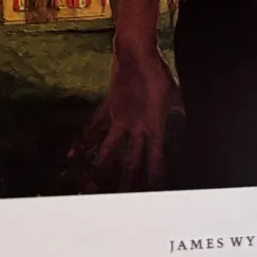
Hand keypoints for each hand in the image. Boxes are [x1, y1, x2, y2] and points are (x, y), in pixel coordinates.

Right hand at [68, 47, 183, 191]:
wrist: (137, 54)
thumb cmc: (159, 73)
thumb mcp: (175, 92)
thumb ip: (178, 107)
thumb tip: (185, 116)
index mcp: (154, 124)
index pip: (156, 156)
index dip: (155, 174)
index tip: (154, 191)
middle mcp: (136, 126)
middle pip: (130, 160)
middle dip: (126, 181)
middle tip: (121, 201)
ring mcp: (119, 118)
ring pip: (107, 150)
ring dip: (98, 169)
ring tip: (89, 187)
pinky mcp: (107, 108)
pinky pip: (93, 128)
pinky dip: (82, 142)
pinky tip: (71, 156)